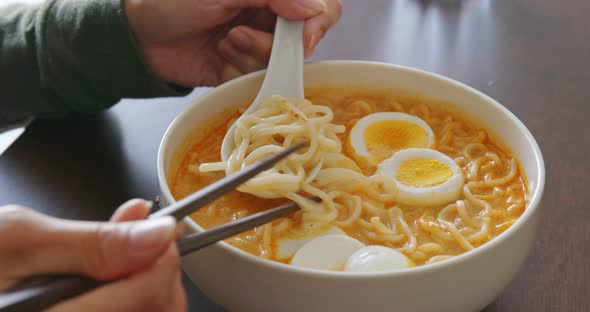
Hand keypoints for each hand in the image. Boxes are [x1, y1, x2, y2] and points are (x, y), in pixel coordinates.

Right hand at [0, 199, 185, 310]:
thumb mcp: (16, 238)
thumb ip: (91, 241)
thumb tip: (157, 230)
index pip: (147, 296)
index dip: (164, 257)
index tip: (159, 230)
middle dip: (162, 276)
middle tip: (147, 243)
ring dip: (149, 288)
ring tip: (127, 258)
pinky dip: (130, 300)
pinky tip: (112, 280)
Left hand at [124, 0, 341, 85]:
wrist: (140, 36)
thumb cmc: (175, 1)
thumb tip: (315, 8)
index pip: (321, 7)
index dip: (318, 23)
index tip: (302, 39)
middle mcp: (270, 20)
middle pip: (302, 43)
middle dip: (270, 45)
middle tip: (236, 34)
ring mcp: (257, 47)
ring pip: (279, 65)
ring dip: (249, 57)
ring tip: (222, 44)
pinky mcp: (242, 72)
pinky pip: (256, 81)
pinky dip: (237, 73)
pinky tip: (217, 58)